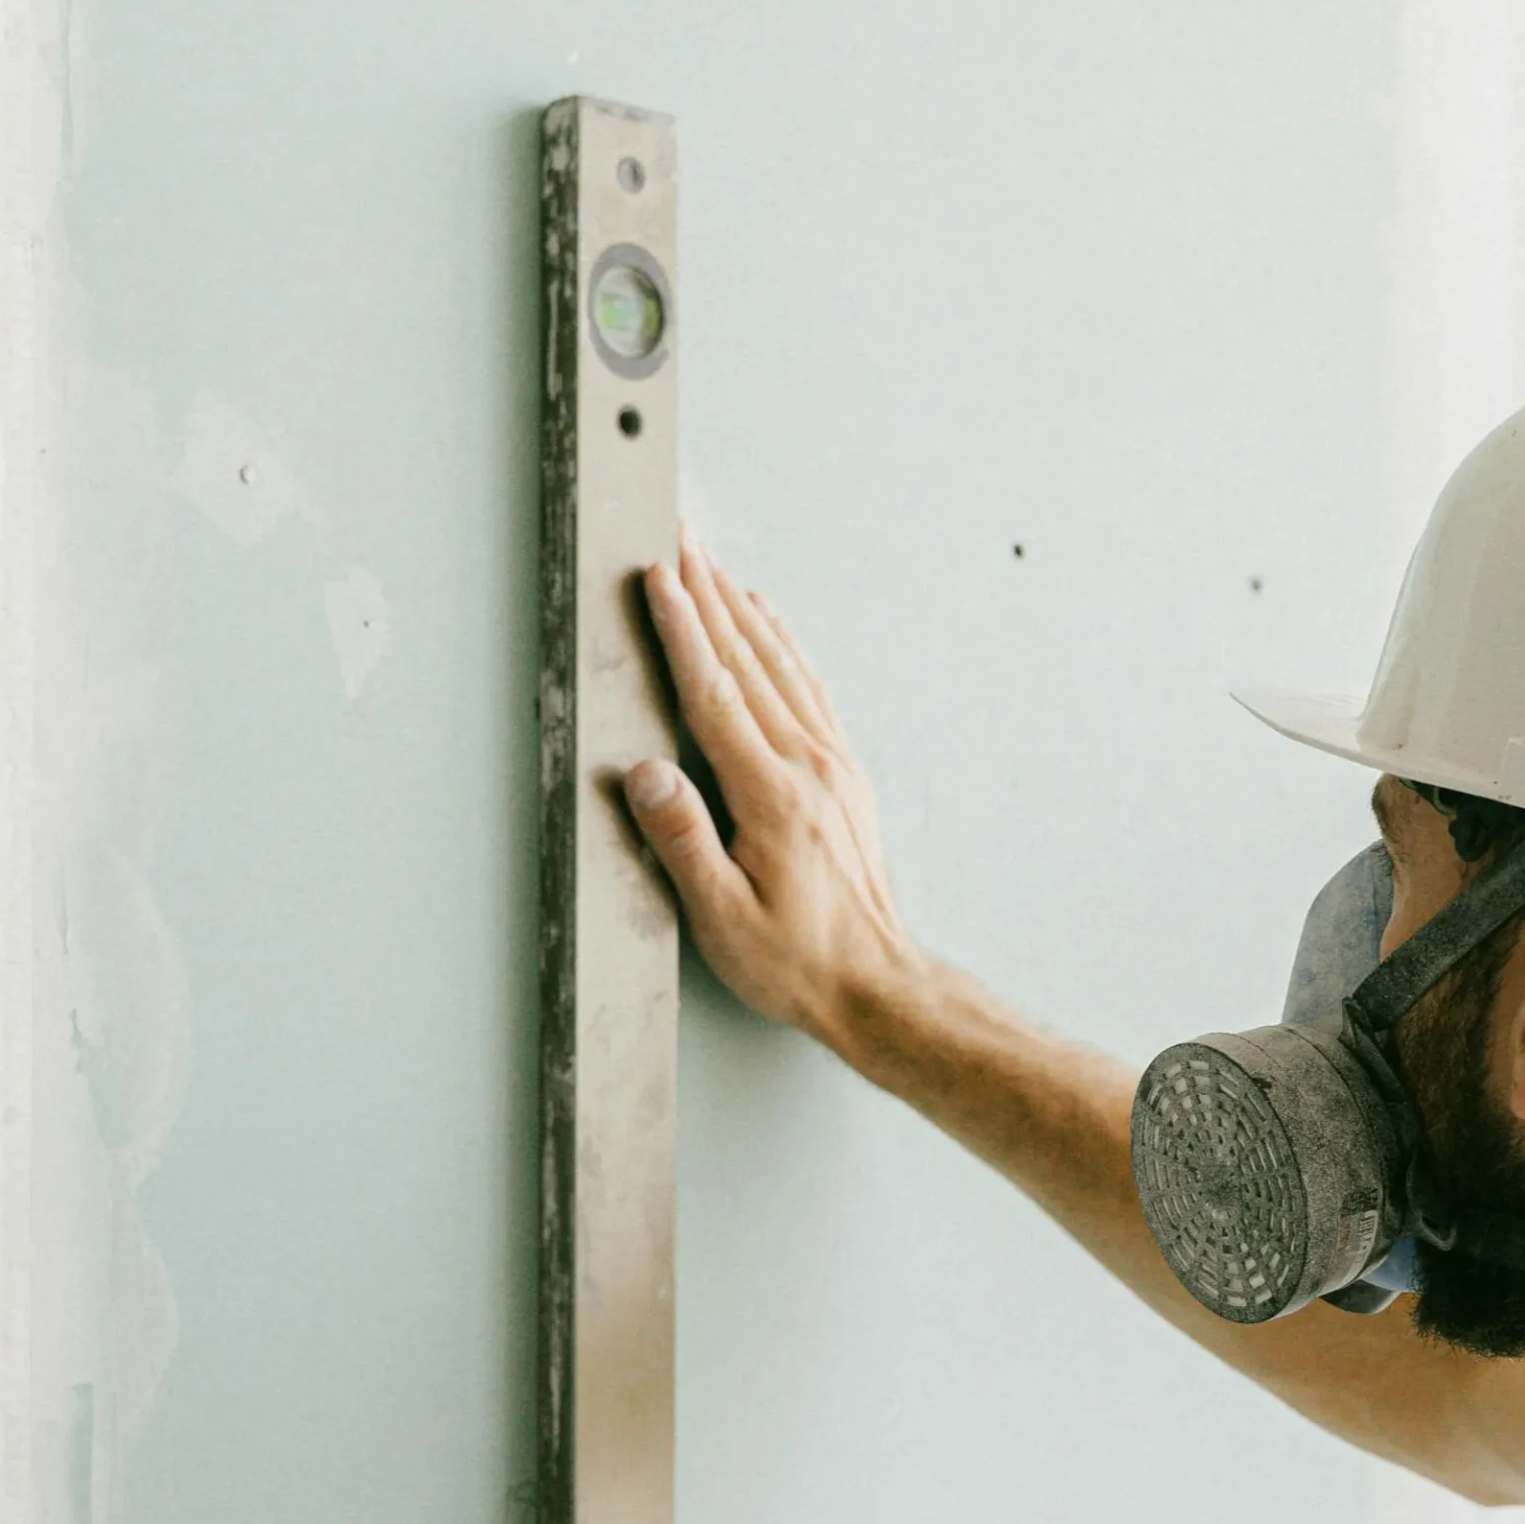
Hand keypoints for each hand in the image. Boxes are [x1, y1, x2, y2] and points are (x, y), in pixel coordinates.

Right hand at [630, 531, 924, 1052]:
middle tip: (679, 537)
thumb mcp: (723, 919)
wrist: (878, 986)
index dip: (683, 631)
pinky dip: (785, 648)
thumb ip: (683, 841)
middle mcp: (809, 768)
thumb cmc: (798, 963)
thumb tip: (646, 773)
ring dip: (744, 611)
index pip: (716, 695)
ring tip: (712, 564)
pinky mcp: (846, 778)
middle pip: (750, 662)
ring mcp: (834, 768)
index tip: (659, 575)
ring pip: (783, 668)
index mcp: (773, 797)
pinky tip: (770, 626)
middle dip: (709, 595)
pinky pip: (811, 692)